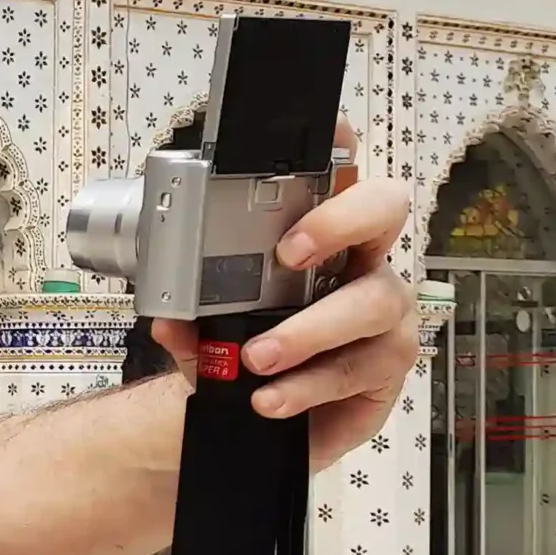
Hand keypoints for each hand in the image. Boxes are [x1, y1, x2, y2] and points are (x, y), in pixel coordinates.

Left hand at [150, 117, 418, 468]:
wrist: (253, 419)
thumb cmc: (241, 354)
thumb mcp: (203, 332)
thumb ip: (187, 320)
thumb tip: (170, 319)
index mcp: (318, 238)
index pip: (341, 176)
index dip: (342, 148)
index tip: (329, 135)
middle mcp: (360, 264)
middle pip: (385, 212)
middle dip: (339, 221)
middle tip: (288, 251)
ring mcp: (380, 315)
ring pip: (371, 303)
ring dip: (308, 330)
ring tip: (256, 357)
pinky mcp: (384, 369)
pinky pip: (358, 369)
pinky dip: (307, 386)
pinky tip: (270, 398)